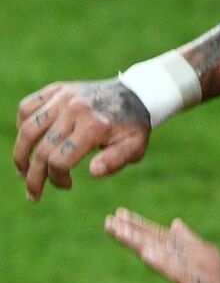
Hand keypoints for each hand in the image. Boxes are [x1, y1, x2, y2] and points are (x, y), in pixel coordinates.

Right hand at [14, 80, 152, 201]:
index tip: (67, 185)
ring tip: (23, 171)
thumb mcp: (135, 146)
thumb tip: (93, 172)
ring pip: (28, 129)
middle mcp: (75, 109)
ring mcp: (63, 97)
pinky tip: (29, 141)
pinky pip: (27, 107)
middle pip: (42, 149)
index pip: (60, 161)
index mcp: (95, 126)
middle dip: (34, 177)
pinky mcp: (56, 89)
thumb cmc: (133, 126)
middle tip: (34, 193)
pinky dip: (22, 125)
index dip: (57, 179)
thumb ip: (116, 161)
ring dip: (20, 154)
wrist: (136, 94)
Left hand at [104, 208, 219, 282]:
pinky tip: (146, 254)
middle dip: (136, 229)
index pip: (169, 239)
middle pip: (163, 241)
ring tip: (117, 228)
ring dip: (141, 239)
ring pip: (167, 253)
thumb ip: (199, 255)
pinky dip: (163, 263)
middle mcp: (204, 258)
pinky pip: (181, 275)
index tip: (121, 217)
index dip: (144, 228)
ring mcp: (205, 273)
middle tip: (111, 218)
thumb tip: (178, 227)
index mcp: (206, 257)